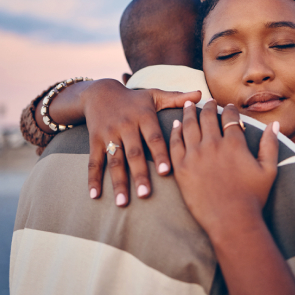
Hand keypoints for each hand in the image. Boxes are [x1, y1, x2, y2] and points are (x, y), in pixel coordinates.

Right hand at [80, 80, 200, 205]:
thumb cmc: (134, 99)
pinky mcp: (95, 141)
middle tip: (145, 194)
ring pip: (114, 161)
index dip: (159, 154)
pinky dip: (93, 179)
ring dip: (118, 183)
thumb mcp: (154, 96)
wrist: (98, 91)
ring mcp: (109, 135)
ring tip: (122, 203)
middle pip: (133, 153)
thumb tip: (201, 94)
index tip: (166, 172)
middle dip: (139, 174)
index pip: (153, 138)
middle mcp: (125, 126)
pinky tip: (95, 196)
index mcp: (143, 116)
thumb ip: (177, 99)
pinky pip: (94, 162)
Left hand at [169, 101, 279, 243]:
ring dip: (188, 113)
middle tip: (207, 102)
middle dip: (208, 106)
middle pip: (207, 117)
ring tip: (188, 105)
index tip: (228, 107)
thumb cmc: (252, 198)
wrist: (231, 221)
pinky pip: (175, 143)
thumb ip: (270, 145)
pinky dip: (175, 131)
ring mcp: (195, 155)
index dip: (229, 109)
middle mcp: (213, 144)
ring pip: (189, 126)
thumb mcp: (268, 170)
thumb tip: (274, 124)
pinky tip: (175, 125)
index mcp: (234, 143)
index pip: (230, 117)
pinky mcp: (182, 168)